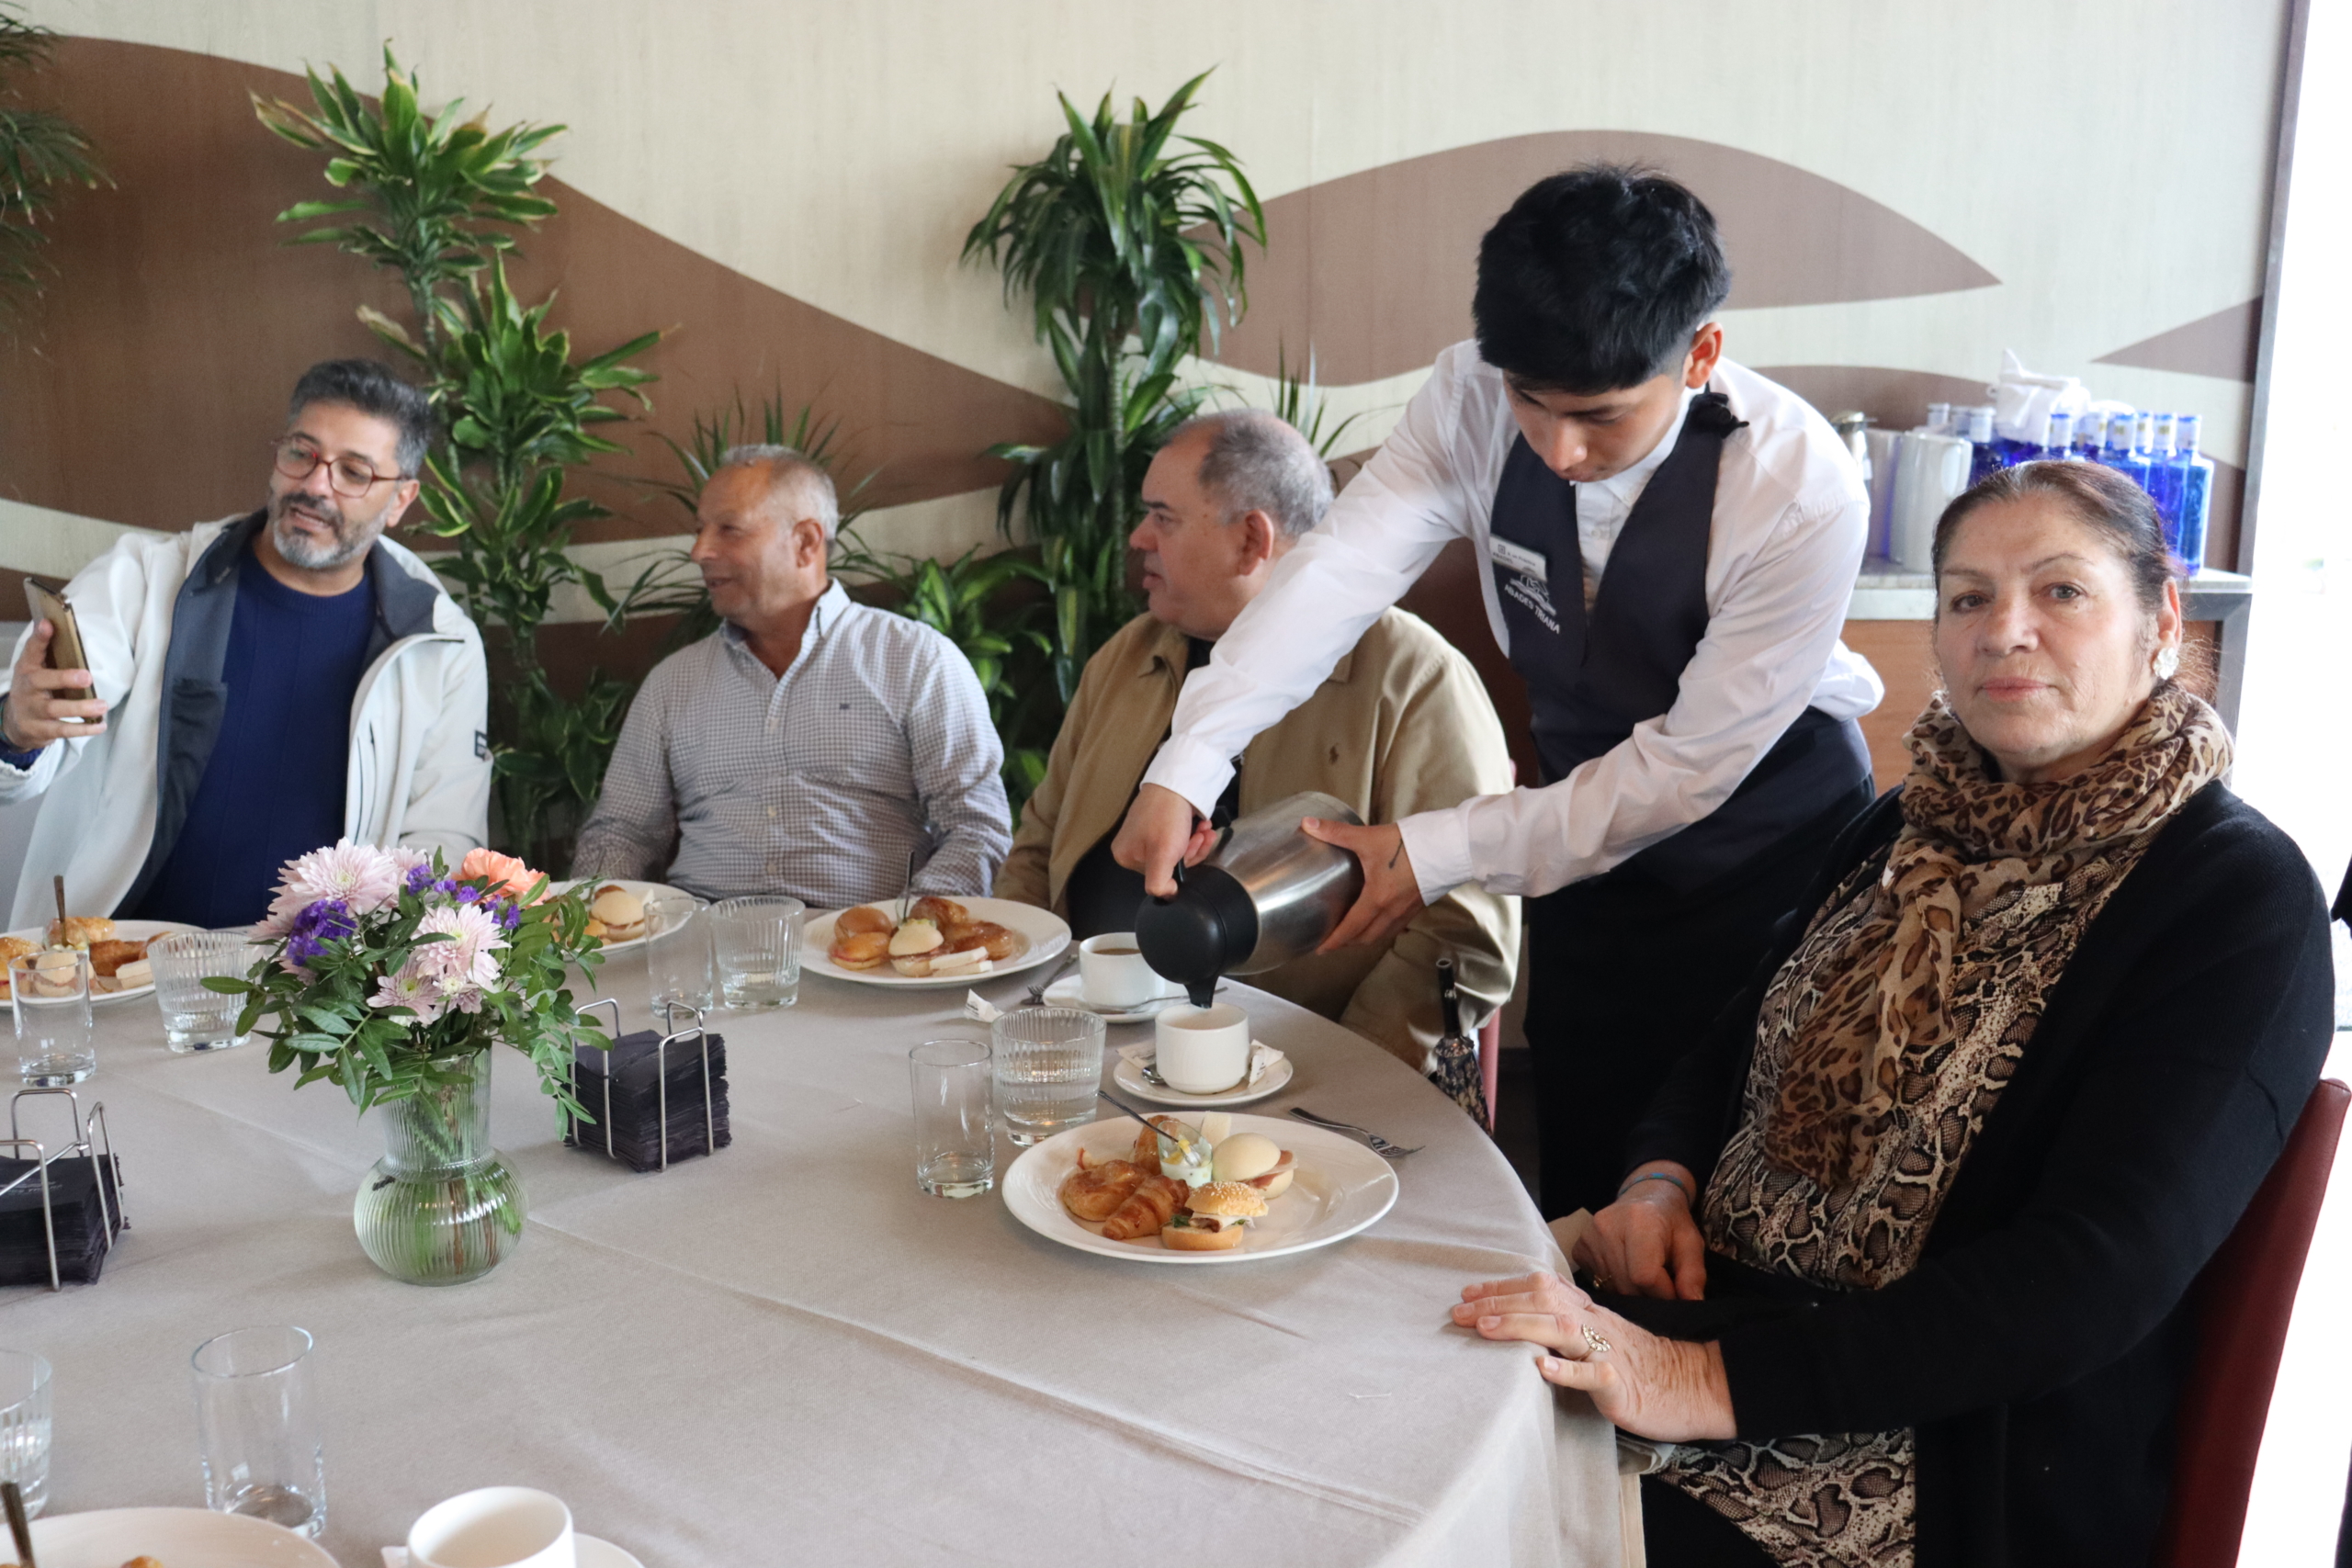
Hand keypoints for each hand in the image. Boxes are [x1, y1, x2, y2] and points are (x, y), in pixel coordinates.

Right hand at [1, 621, 107, 752]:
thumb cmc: (34, 691)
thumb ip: (49, 655)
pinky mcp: (40, 730)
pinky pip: (63, 730)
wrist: (15, 723)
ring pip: (54, 709)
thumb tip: (63, 628)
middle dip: (64, 678)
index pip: (32, 650)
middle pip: (41, 681)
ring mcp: (32, 710)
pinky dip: (83, 729)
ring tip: (102, 705)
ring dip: (80, 708)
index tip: (49, 624)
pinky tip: (100, 725)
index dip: (40, 638)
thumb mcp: (36, 671)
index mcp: (27, 669)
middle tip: (87, 677)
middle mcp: (26, 688)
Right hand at [1111, 783, 1217, 897]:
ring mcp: (1145, 834)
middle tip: (1203, 837)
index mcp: (1126, 856)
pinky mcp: (1158, 823)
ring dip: (1196, 841)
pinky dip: (1193, 833)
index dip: (1180, 867)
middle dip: (1191, 850)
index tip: (1192, 850)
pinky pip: (1178, 837)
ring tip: (1205, 830)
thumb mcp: (1162, 855)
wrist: (1175, 782)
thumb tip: (1166, 896)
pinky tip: (1201, 825)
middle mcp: (1132, 846)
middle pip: (1169, 862)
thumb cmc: (1165, 815)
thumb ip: (1158, 883)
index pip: (1158, 876)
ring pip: (1177, 850)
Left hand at [1301, 817, 1426, 952]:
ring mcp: (1407, 910)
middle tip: (1332, 941)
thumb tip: (1308, 824)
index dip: (1334, 941)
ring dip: (1365, 939)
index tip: (1320, 948)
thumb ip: (1336, 832)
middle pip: (1366, 938)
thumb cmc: (1410, 844)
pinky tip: (1378, 919)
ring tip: (1352, 933)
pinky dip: (1382, 929)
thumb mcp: (1369, 837)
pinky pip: (1396, 926)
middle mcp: (1392, 910)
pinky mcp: (1418, 904)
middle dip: (1347, 943)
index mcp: (1377, 899)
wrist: (1449, 845)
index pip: (1351, 928)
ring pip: (1382, 934)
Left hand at [1452, 1271, 1735, 1440]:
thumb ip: (1567, 1319)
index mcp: (1588, 1311)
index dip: (1503, 1288)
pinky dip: (1567, 1370)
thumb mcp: (1599, 1333)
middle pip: (1544, 1301)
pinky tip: (1541, 1367)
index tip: (1467, 1293)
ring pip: (1563, 1329)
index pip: (1541, 1288)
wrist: (1693, 1384)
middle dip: (1499, 1303)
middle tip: (1459, 1313)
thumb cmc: (1640, 1363)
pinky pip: (1594, 1375)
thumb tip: (1524, 1311)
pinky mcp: (1621, 1384)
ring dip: (1521, 1326)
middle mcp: (1594, 1324)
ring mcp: (1608, 1352)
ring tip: (1487, 1329)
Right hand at [1575, 1165, 1708, 1300]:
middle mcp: (1607, 1227)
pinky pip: (1598, 1283)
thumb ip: (1693, 1275)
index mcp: (1639, 1220)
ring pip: (1612, 1288)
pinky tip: (1625, 1270)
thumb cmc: (1671, 1223)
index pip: (1644, 1276)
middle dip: (1648, 1296)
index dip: (1663, 1293)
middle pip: (1627, 1286)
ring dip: (1632, 1293)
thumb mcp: (1692, 1244)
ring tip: (1644, 1277)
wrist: (1645, 1196)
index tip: (1674, 1292)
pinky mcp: (1578, 1248)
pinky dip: (1615, 1285)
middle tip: (1661, 1286)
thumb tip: (1691, 1304)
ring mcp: (1588, 1237)